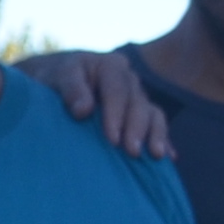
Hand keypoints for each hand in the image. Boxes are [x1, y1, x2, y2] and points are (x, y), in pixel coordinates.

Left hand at [23, 47, 172, 161]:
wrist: (56, 83)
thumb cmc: (55, 80)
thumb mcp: (57, 78)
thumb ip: (70, 88)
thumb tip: (84, 110)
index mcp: (110, 66)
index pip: (117, 89)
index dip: (116, 113)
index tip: (112, 139)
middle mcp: (128, 79)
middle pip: (138, 103)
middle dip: (136, 128)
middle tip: (132, 152)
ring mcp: (136, 97)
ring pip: (152, 113)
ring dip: (155, 134)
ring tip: (155, 156)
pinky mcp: (140, 114)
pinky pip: (156, 125)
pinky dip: (162, 140)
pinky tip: (168, 158)